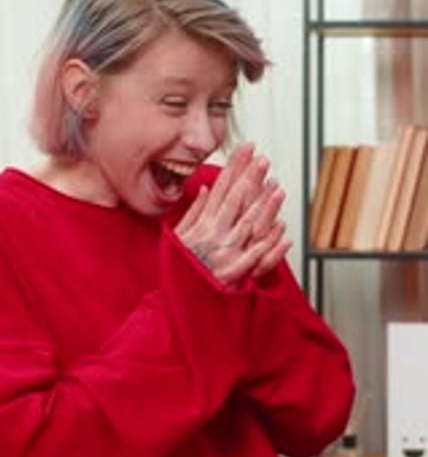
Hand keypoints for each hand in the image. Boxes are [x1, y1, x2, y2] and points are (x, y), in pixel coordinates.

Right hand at [175, 144, 290, 287]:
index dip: (234, 168)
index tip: (245, 151)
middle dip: (250, 179)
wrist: (174, 305)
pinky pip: (256, 257)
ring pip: (249, 225)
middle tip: (262, 160)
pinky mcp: (234, 274)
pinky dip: (270, 244)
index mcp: (201, 226)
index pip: (220, 190)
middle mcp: (213, 237)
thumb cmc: (178, 272)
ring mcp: (225, 255)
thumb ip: (193, 212)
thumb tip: (206, 189)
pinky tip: (282, 229)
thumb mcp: (176, 237)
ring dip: (264, 206)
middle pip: (235, 202)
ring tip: (278, 189)